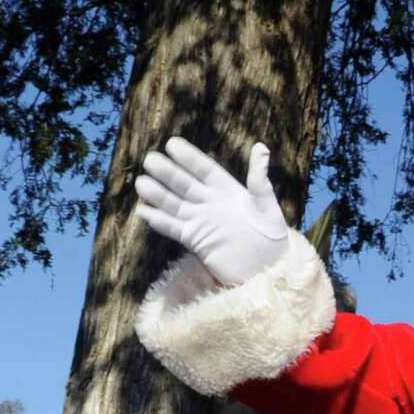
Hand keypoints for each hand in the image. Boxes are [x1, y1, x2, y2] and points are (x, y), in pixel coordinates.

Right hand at [135, 137, 289, 286]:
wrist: (268, 269)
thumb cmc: (272, 237)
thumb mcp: (267, 205)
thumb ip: (259, 179)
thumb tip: (261, 147)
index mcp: (227, 190)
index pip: (205, 170)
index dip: (189, 158)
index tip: (172, 144)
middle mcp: (210, 203)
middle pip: (184, 184)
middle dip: (167, 173)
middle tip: (150, 160)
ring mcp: (201, 221)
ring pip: (175, 204)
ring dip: (158, 195)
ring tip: (141, 183)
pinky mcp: (196, 240)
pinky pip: (173, 228)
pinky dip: (159, 221)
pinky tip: (144, 211)